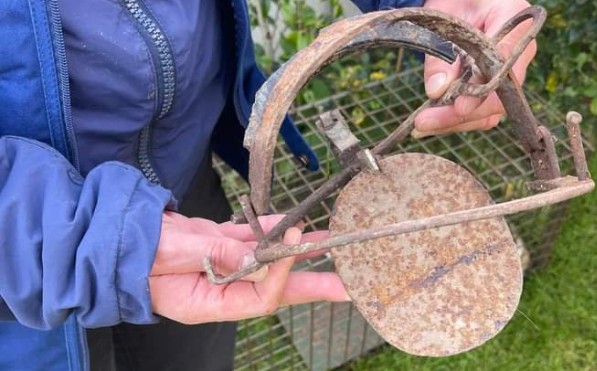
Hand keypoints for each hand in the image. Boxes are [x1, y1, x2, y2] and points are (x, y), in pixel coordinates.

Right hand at [148, 212, 348, 323]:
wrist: (113, 231)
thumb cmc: (133, 249)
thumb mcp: (174, 253)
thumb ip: (217, 254)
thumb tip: (259, 259)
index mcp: (207, 303)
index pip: (258, 295)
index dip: (279, 271)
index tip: (289, 242)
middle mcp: (220, 288)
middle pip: (274, 287)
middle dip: (310, 283)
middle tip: (345, 282)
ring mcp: (220, 266)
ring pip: (266, 259)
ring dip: (293, 248)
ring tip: (326, 240)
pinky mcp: (217, 245)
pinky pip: (249, 239)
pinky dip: (266, 228)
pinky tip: (286, 221)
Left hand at [415, 0, 536, 136]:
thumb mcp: (445, 14)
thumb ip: (441, 51)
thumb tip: (437, 92)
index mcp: (517, 24)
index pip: (504, 67)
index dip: (483, 92)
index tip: (459, 107)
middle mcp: (519, 54)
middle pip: (498, 98)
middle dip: (461, 116)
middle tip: (424, 122)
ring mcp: (509, 74)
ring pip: (489, 111)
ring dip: (456, 122)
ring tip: (423, 125)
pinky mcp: (494, 86)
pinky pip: (481, 111)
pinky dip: (456, 120)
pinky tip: (432, 123)